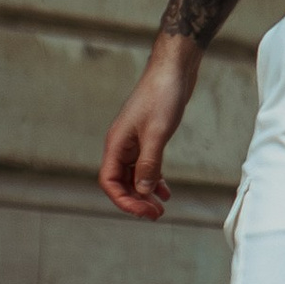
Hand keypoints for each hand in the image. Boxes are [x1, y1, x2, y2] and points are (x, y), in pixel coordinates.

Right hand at [99, 35, 202, 219]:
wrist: (174, 68)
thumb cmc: (163, 95)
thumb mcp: (158, 133)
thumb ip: (150, 163)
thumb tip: (144, 191)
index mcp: (116, 143)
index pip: (110, 181)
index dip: (124, 200)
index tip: (144, 211)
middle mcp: (121, 144)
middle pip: (121, 181)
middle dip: (136, 200)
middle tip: (156, 215)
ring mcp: (135, 140)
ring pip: (134, 175)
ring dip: (145, 192)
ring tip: (160, 209)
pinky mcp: (149, 136)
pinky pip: (146, 165)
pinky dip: (154, 179)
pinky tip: (165, 191)